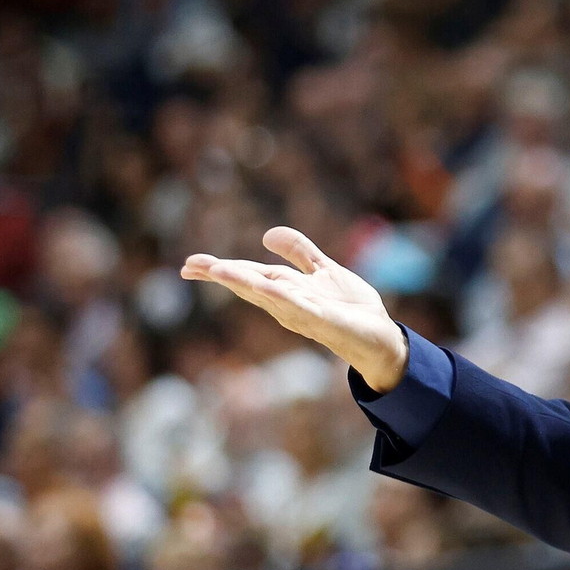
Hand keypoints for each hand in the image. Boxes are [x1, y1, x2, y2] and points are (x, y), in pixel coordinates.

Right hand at [180, 227, 407, 391]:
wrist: (380, 335)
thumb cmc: (349, 307)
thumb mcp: (322, 269)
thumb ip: (298, 251)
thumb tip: (266, 234)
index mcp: (285, 290)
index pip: (249, 275)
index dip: (221, 268)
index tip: (190, 263)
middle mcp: (287, 303)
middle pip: (250, 284)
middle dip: (221, 274)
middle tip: (189, 265)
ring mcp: (303, 312)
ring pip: (268, 295)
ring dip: (242, 282)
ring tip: (216, 270)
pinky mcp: (322, 320)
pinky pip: (298, 306)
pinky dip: (280, 296)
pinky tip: (264, 287)